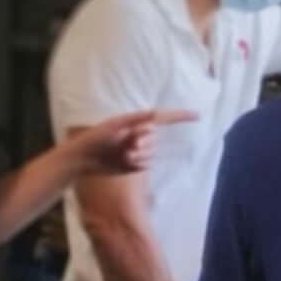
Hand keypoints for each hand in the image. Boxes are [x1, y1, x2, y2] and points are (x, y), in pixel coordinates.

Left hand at [65, 107, 193, 179]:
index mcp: (137, 122)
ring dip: (138, 156)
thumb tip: (155, 114)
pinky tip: (121, 163)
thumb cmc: (95, 137)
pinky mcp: (135, 165)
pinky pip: (145, 166)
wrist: (83, 159)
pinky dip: (135, 165)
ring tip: (120, 155)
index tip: (198, 115)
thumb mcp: (115, 125)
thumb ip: (136, 120)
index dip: (181, 116)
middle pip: (154, 140)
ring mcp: (139, 151)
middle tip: (124, 144)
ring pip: (151, 155)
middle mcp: (140, 136)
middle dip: (143, 143)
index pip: (164, 118)